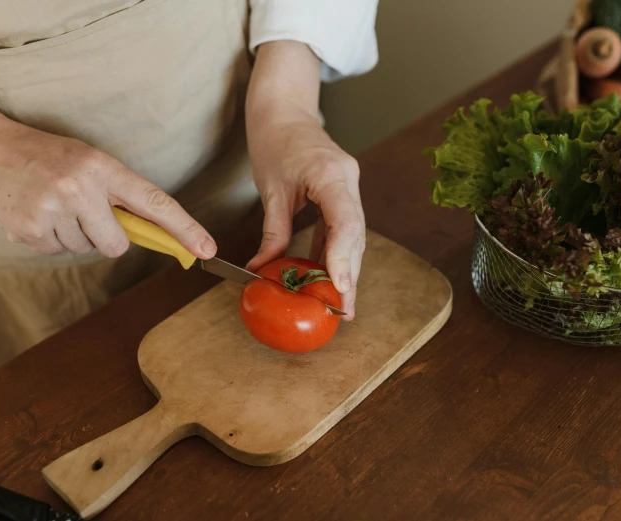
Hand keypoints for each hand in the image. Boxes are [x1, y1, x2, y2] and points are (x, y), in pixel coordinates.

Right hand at [0, 120, 215, 258]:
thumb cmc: (46, 156)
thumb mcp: (89, 162)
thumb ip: (119, 195)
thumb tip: (150, 234)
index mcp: (102, 167)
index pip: (154, 202)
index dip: (184, 228)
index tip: (206, 249)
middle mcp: (79, 188)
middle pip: (118, 244)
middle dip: (107, 236)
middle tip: (83, 210)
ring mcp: (52, 211)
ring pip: (87, 250)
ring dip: (75, 235)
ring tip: (53, 205)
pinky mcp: (29, 231)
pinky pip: (59, 252)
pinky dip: (52, 239)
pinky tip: (38, 214)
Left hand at [245, 107, 365, 318]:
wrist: (285, 110)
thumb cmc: (274, 140)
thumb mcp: (270, 189)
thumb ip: (273, 232)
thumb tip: (264, 270)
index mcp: (331, 174)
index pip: (346, 222)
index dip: (345, 258)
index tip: (340, 287)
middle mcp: (348, 180)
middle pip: (356, 235)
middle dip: (350, 275)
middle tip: (345, 310)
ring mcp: (350, 185)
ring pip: (354, 235)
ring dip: (347, 269)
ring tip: (342, 303)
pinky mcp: (344, 191)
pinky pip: (344, 227)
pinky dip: (337, 253)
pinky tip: (332, 278)